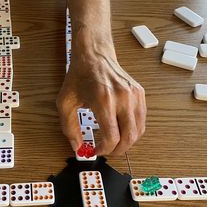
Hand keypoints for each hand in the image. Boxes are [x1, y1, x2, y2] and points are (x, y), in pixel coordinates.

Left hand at [57, 27, 146, 155]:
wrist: (94, 55)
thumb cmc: (79, 76)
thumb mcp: (65, 102)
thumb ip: (69, 127)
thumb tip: (77, 147)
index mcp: (104, 101)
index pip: (112, 137)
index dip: (104, 150)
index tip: (95, 151)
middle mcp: (123, 98)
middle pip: (129, 137)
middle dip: (117, 150)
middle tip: (107, 151)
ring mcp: (134, 96)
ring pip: (139, 131)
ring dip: (127, 142)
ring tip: (114, 142)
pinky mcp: (140, 94)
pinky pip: (142, 119)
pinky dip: (133, 130)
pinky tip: (121, 130)